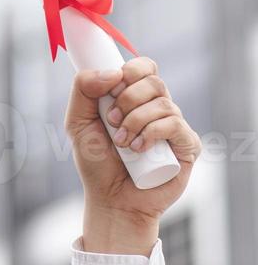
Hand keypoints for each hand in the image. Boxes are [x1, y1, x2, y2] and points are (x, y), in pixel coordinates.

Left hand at [65, 57, 200, 254]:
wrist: (111, 197)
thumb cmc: (96, 161)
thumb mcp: (77, 121)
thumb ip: (83, 89)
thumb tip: (112, 72)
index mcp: (135, 98)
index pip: (144, 67)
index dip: (130, 70)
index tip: (111, 88)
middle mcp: (158, 109)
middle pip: (154, 81)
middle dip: (127, 98)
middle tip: (111, 121)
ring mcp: (175, 127)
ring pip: (163, 103)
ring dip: (135, 121)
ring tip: (122, 143)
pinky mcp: (187, 146)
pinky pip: (175, 125)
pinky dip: (151, 133)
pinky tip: (138, 149)